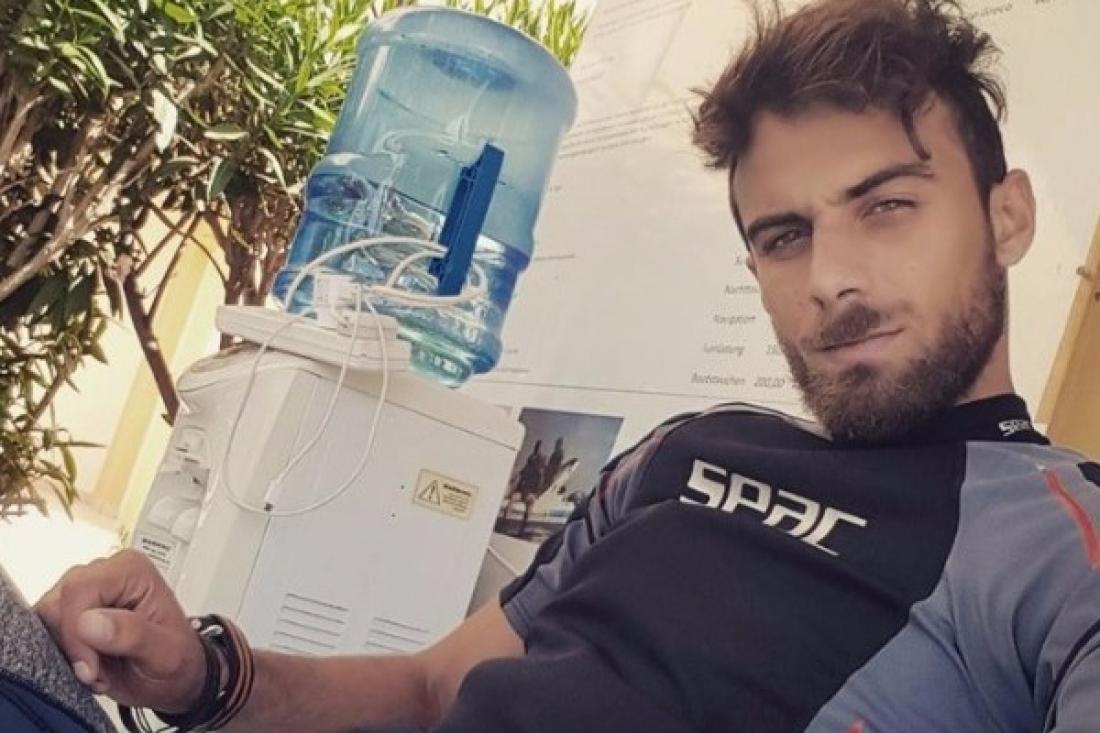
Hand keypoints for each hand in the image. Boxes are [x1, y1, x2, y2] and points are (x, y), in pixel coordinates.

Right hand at [35, 548, 205, 712]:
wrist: (174, 677)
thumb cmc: (177, 659)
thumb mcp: (165, 654)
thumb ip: (132, 634)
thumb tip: (90, 622)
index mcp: (131, 570)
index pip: (79, 589)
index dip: (76, 632)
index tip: (91, 666)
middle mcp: (106, 574)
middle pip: (57, 602)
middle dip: (72, 646)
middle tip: (97, 671)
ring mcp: (86, 593)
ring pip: (47, 618)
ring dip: (67, 652)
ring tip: (99, 669)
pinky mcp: (71, 613)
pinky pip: (46, 631)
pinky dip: (61, 655)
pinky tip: (88, 666)